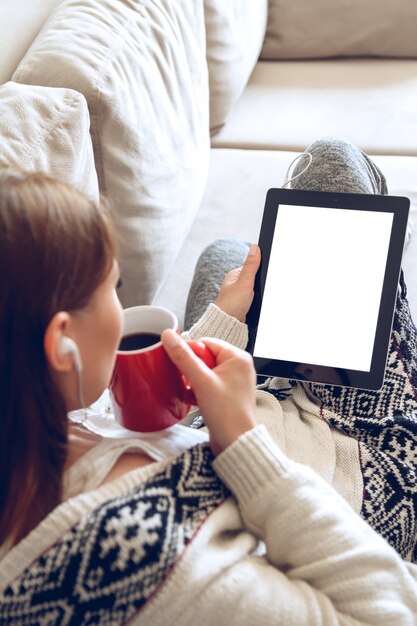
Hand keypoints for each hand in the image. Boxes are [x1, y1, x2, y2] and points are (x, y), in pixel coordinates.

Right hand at [161, 330, 256, 455]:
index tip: (177, 363)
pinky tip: (191, 399)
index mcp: (238, 357)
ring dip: (191, 381)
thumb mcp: (201, 381)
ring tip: (189, 392)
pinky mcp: (226, 395)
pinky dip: (196, 390)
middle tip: (185, 381)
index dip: (189, 352)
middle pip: (204, 357)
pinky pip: (206, 385)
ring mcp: (232, 382)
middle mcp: (238, 367)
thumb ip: (184, 357)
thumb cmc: (227, 414)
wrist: (235, 444)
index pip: (206, 342)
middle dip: (190, 369)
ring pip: (203, 372)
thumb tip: (169, 336)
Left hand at [215, 243, 260, 321]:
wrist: (228, 324)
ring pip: (257, 289)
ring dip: (259, 294)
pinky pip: (255, 298)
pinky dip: (257, 301)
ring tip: (256, 299)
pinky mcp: (244, 303)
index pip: (253, 266)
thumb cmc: (232, 304)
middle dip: (261, 283)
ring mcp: (240, 293)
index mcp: (235, 274)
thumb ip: (251, 265)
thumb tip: (255, 247)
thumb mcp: (244, 282)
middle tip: (258, 291)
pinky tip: (256, 304)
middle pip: (256, 278)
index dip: (261, 270)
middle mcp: (237, 282)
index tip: (264, 276)